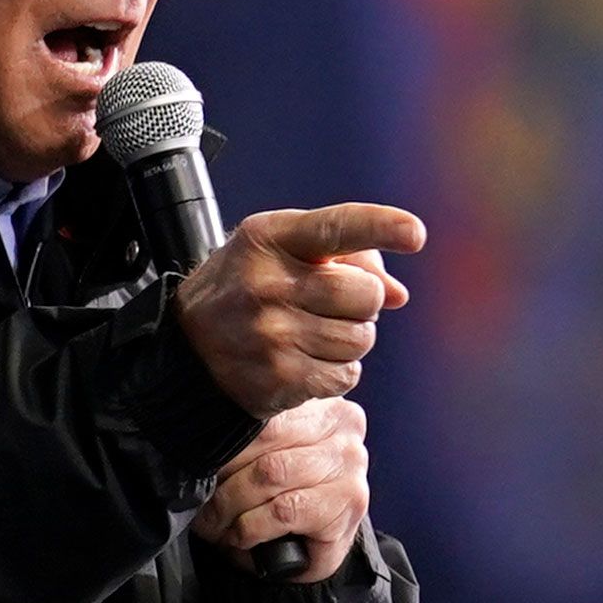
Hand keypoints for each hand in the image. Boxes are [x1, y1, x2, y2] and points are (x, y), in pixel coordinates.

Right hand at [175, 204, 423, 417]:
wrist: (188, 352)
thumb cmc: (245, 291)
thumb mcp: (281, 253)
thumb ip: (346, 258)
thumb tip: (400, 294)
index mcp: (269, 238)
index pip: (336, 226)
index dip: (381, 226)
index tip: (414, 234)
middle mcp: (268, 283)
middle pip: (365, 294)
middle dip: (363, 303)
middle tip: (334, 306)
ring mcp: (273, 333)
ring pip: (361, 339)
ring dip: (350, 340)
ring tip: (314, 334)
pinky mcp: (280, 376)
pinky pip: (346, 375)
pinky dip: (338, 371)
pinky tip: (307, 361)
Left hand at [195, 399, 373, 582]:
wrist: (307, 556)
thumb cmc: (280, 499)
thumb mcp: (264, 456)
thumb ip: (249, 434)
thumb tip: (202, 432)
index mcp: (323, 404)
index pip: (263, 410)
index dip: (225, 439)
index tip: (198, 460)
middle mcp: (345, 430)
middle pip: (266, 440)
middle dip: (223, 473)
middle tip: (199, 497)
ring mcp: (351, 468)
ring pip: (271, 473)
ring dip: (231, 504)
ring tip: (214, 521)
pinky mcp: (347, 507)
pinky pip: (283, 509)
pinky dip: (252, 526)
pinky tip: (242, 536)